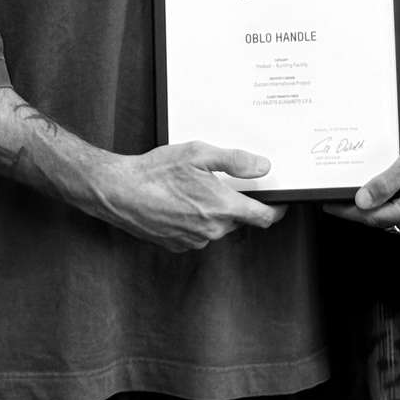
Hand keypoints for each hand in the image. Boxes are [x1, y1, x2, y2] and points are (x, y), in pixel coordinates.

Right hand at [101, 141, 285, 251]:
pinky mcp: (178, 245)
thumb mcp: (199, 153)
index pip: (264, 217)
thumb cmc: (156, 172)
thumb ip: (235, 161)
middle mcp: (212, 229)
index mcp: (222, 207)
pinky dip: (194, 219)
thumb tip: (263, 167)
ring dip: (212, 211)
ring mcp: (194, 240)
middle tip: (218, 181)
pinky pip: (197, 233)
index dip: (276, 209)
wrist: (119, 192)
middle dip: (234, 202)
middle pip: (238, 219)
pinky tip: (179, 202)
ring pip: (217, 226)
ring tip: (191, 189)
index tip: (280, 202)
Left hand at [331, 119, 399, 234]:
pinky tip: (394, 169)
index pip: (373, 216)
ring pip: (395, 208)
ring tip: (362, 178)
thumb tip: (361, 201)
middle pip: (382, 216)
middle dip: (360, 204)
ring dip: (379, 194)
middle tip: (338, 191)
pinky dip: (397, 187)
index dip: (347, 210)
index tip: (327, 204)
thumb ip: (385, 183)